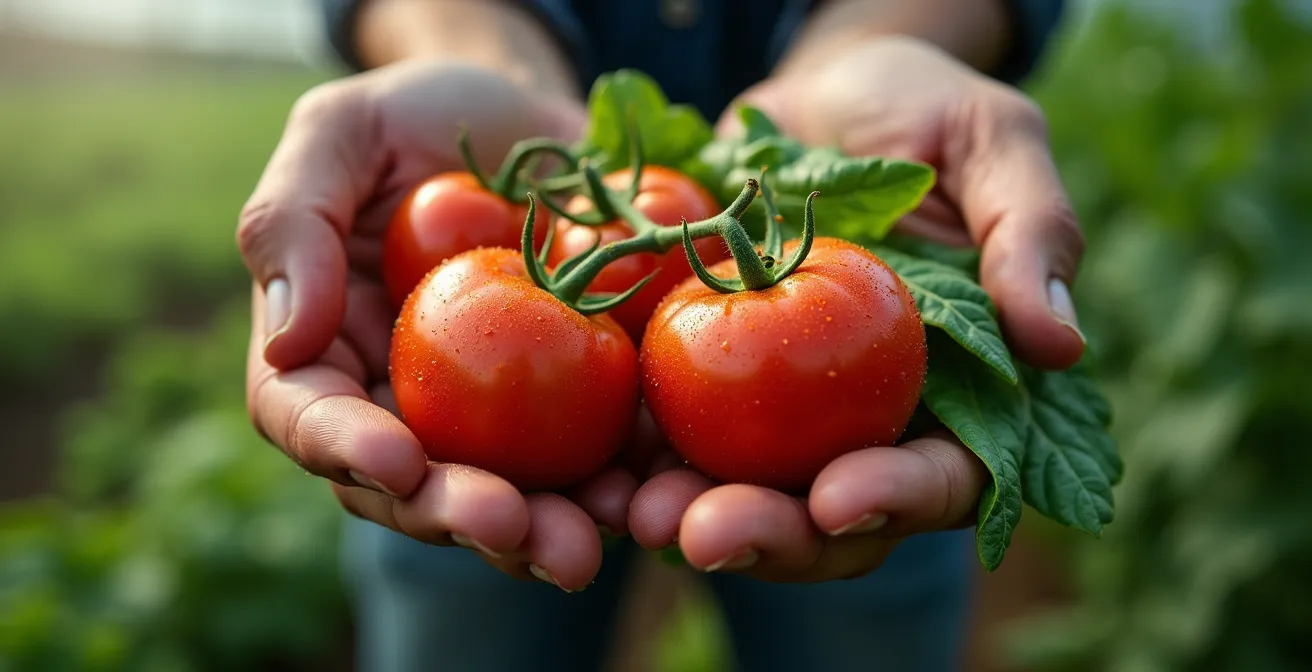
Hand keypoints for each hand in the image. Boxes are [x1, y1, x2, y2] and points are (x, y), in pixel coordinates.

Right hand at [238, 61, 625, 590]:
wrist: (531, 121)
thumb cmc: (417, 116)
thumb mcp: (342, 133)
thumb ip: (293, 221)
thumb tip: (286, 339)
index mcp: (327, 348)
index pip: (312, 417)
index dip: (348, 450)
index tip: (399, 459)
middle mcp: (401, 402)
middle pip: (411, 485)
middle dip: (457, 514)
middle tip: (508, 525)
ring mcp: (489, 418)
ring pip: (504, 496)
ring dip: (541, 531)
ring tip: (583, 545)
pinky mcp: (573, 407)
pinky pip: (594, 461)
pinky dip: (619, 487)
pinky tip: (650, 497)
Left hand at [626, 36, 1076, 581]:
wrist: (809, 93)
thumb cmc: (919, 109)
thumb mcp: (989, 142)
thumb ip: (1030, 232)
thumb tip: (1061, 342)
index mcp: (954, 393)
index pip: (940, 475)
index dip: (896, 499)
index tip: (841, 500)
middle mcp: (862, 421)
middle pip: (824, 514)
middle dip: (771, 534)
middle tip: (708, 533)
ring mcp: (777, 410)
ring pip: (738, 492)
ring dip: (688, 515)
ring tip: (638, 512)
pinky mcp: (702, 376)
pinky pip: (666, 432)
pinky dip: (631, 458)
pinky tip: (594, 469)